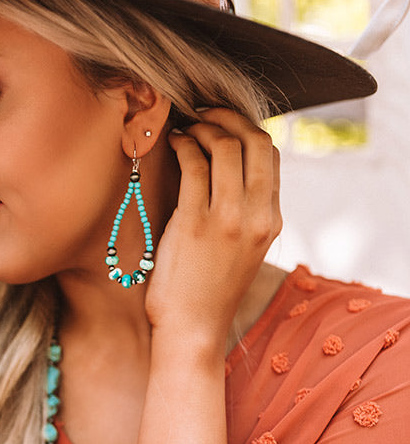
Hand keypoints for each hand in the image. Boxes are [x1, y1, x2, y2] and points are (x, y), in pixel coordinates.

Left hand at [145, 108, 280, 353]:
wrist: (193, 330)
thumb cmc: (209, 290)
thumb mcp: (243, 250)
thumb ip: (246, 213)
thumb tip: (232, 172)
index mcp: (272, 220)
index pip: (271, 155)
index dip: (247, 128)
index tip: (223, 123)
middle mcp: (257, 216)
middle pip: (255, 141)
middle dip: (228, 117)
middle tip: (203, 114)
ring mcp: (227, 219)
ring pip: (225, 146)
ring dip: (203, 126)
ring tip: (185, 129)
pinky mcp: (195, 223)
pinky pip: (194, 164)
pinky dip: (183, 144)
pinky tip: (173, 145)